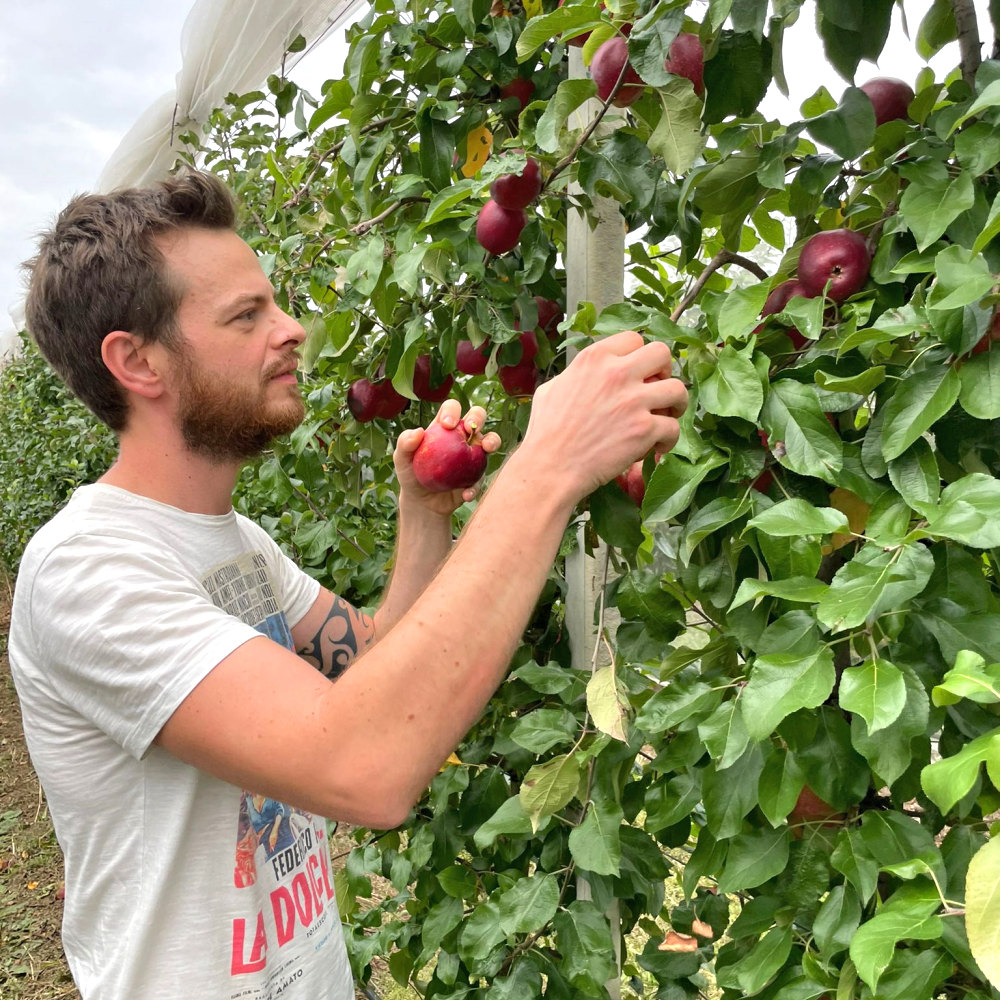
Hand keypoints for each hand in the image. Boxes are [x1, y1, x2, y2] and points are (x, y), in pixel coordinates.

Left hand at [394, 401, 502, 516]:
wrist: (421, 502)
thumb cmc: (410, 475)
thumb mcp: (401, 459)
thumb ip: (404, 444)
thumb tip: (418, 431)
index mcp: (444, 428)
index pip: (452, 409)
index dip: (452, 411)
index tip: (447, 425)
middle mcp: (463, 437)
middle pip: (477, 417)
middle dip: (477, 417)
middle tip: (470, 429)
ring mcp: (473, 455)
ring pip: (490, 440)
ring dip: (492, 441)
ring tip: (487, 448)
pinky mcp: (477, 476)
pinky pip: (482, 477)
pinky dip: (475, 486)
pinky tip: (466, 494)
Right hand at [520, 331, 687, 500]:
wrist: (551, 467)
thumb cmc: (545, 433)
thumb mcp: (552, 389)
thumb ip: (576, 375)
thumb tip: (588, 376)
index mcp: (594, 359)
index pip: (633, 339)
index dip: (639, 356)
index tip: (638, 372)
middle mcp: (616, 374)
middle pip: (662, 353)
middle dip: (665, 370)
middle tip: (658, 388)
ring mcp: (633, 401)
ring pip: (678, 388)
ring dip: (676, 403)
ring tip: (667, 416)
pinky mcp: (644, 430)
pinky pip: (673, 427)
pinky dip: (668, 439)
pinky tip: (656, 447)